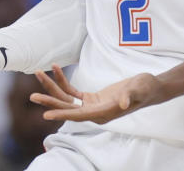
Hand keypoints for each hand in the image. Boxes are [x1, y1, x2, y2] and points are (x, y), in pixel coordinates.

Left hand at [30, 65, 165, 124]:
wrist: (150, 88)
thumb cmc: (145, 89)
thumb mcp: (139, 90)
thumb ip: (130, 96)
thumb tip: (122, 103)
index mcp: (103, 114)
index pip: (78, 115)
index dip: (62, 113)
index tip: (46, 114)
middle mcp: (95, 113)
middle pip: (68, 107)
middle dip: (50, 100)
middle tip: (32, 95)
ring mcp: (92, 106)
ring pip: (67, 98)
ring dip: (53, 87)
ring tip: (38, 74)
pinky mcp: (92, 98)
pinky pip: (73, 91)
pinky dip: (64, 80)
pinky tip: (56, 68)